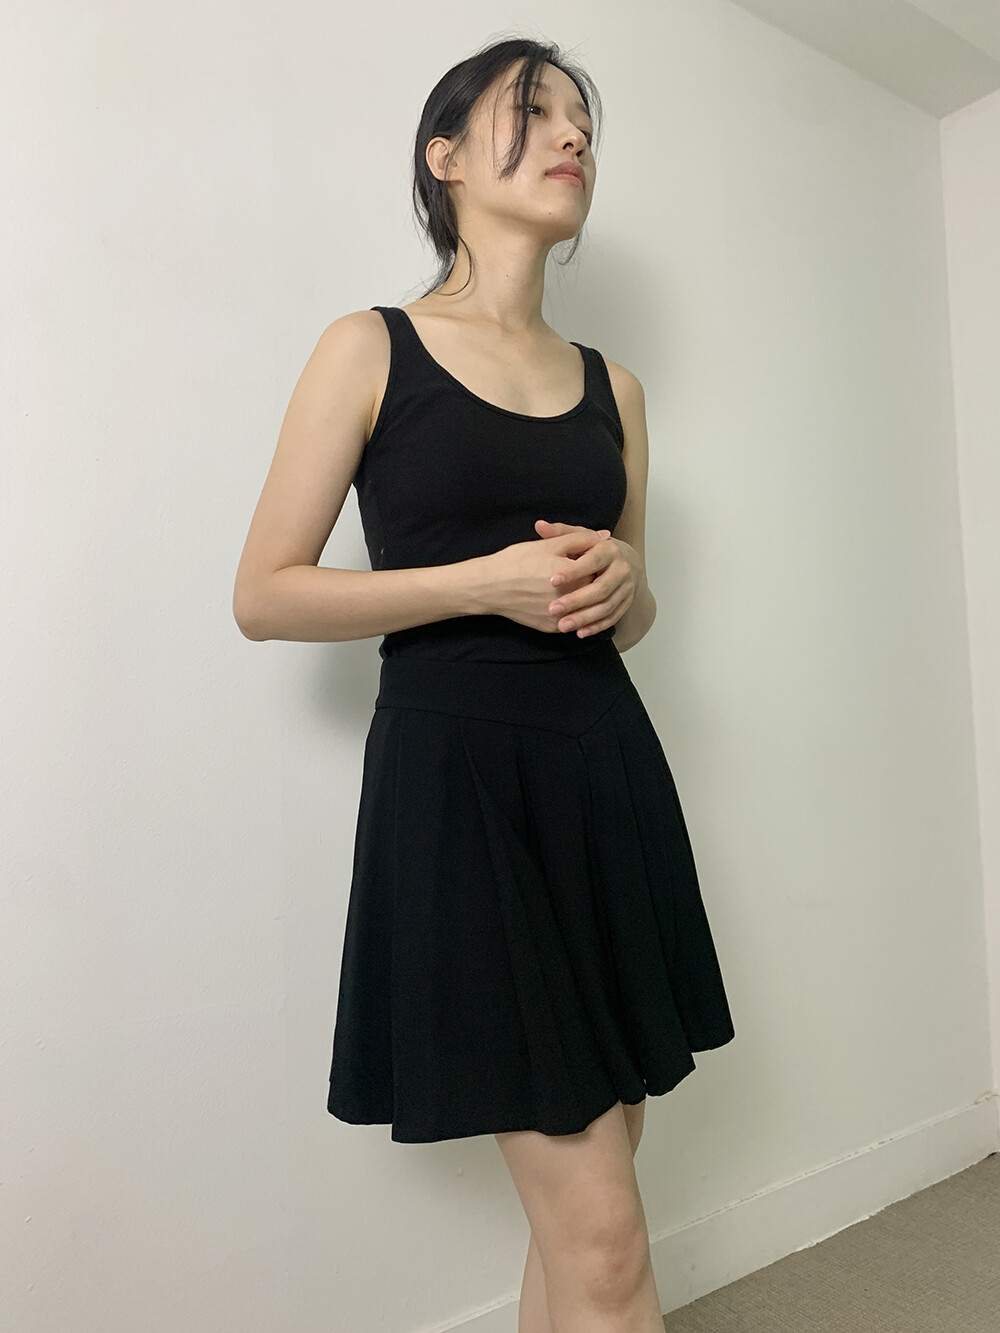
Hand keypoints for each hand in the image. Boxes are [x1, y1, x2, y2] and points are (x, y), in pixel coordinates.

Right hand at [482, 523, 611, 633]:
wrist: (489, 587)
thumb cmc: (517, 561)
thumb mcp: (550, 544)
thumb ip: (581, 538)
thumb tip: (605, 536)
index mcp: (576, 576)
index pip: (600, 568)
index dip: (594, 560)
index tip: (582, 556)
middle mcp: (573, 600)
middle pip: (594, 589)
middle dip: (589, 578)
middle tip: (573, 570)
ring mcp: (564, 617)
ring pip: (584, 607)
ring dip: (582, 597)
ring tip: (568, 584)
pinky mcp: (553, 628)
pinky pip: (570, 619)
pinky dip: (570, 610)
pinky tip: (559, 598)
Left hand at [534, 519, 638, 636]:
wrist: (623, 564)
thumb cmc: (594, 550)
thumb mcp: (579, 539)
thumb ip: (560, 533)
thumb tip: (539, 525)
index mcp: (610, 550)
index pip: (592, 561)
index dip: (573, 571)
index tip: (552, 581)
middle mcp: (622, 569)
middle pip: (601, 588)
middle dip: (576, 600)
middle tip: (553, 609)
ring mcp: (627, 589)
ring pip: (607, 607)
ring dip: (584, 618)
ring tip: (562, 625)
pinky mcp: (626, 604)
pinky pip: (612, 618)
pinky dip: (596, 627)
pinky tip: (579, 632)